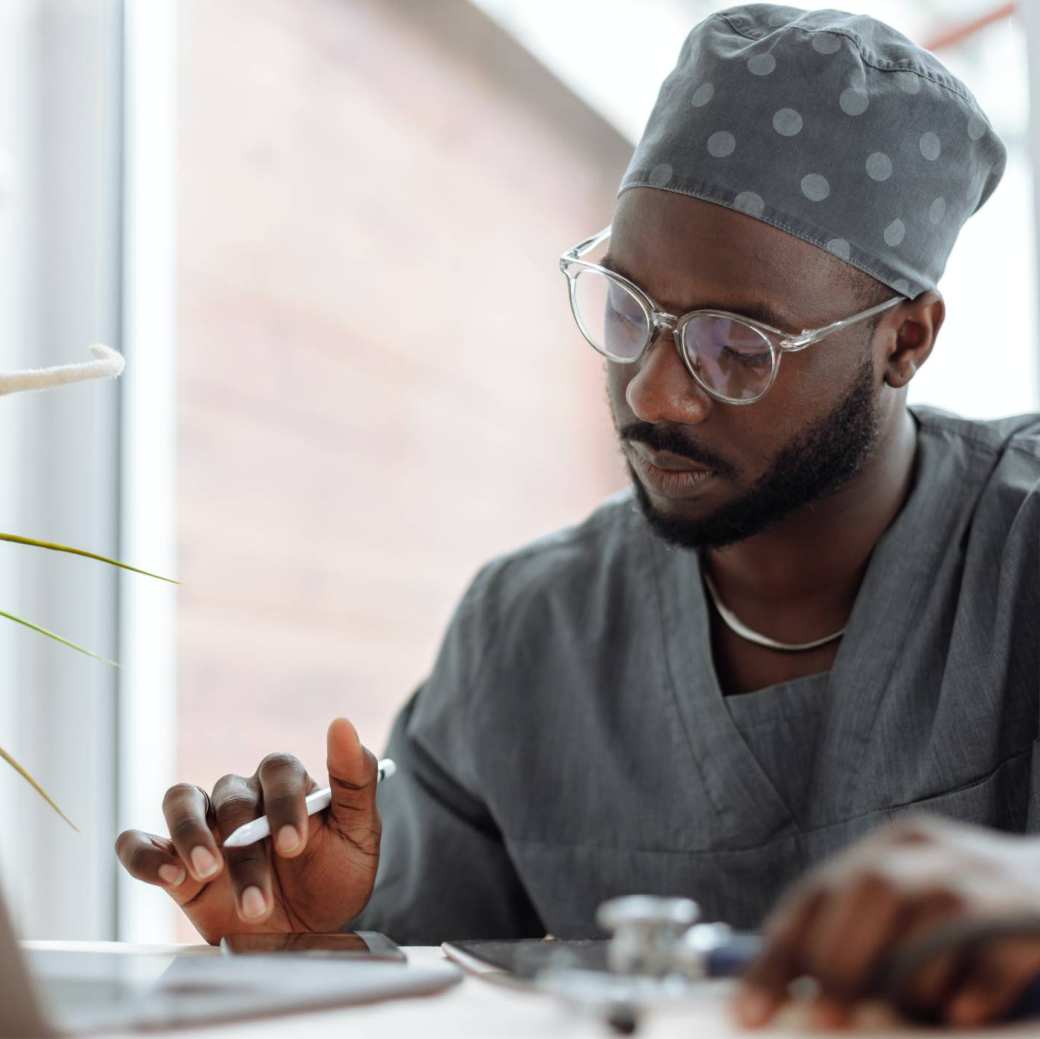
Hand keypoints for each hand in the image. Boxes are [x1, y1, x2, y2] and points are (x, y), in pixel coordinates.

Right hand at [115, 718, 380, 943]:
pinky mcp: (173, 860)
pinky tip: (168, 876)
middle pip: (232, 798)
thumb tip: (342, 723)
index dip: (284, 803)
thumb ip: (355, 781)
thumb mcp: (359, 834)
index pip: (278, 770)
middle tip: (259, 899)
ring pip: (181, 802)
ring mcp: (205, 826)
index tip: (294, 845)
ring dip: (190, 836)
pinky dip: (145, 854)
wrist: (307, 932)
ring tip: (206, 872)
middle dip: (245, 850)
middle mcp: (242, 797)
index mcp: (286, 784)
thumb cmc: (334, 877)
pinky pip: (140, 841)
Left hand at [733, 815, 1039, 1028]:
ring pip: (924, 916)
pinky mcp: (1027, 913)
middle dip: (838, 963)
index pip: (814, 893)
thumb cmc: (968, 913)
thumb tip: (800, 1003)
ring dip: (905, 980)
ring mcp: (981, 875)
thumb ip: (858, 939)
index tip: (750, 1012)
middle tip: (824, 1021)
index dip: (778, 954)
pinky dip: (968, 991)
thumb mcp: (909, 909)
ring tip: (907, 1017)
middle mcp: (928, 851)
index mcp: (886, 848)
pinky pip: (989, 953)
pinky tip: (961, 1015)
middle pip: (867, 889)